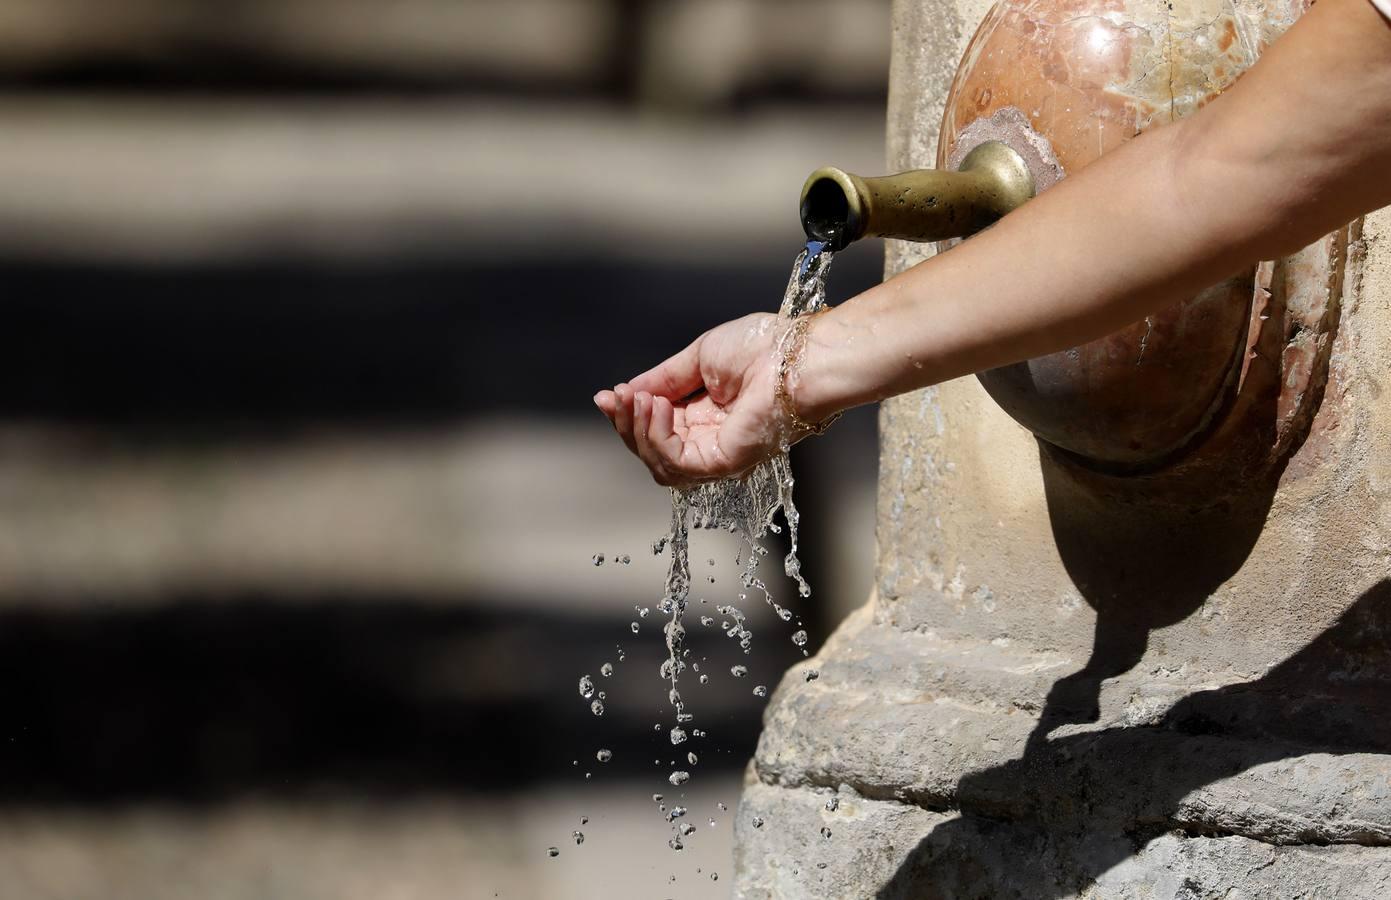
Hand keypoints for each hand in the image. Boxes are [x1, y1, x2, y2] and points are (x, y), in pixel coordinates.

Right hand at [594, 313, 788, 486]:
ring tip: (641, 401)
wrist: (796, 356)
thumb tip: (626, 391)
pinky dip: (657, 437)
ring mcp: (716, 455)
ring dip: (639, 432)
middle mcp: (709, 440)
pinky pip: (676, 464)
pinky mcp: (722, 463)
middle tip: (617, 398)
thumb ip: (663, 379)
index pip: (655, 427)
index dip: (628, 414)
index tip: (608, 396)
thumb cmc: (762, 349)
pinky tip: (658, 408)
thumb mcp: (698, 358)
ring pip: (659, 463)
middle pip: (651, 449)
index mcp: (704, 416)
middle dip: (627, 424)